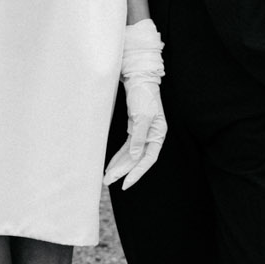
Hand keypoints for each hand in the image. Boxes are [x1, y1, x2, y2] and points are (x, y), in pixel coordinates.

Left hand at [103, 75, 166, 190]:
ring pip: (130, 155)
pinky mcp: (134, 129)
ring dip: (119, 166)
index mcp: (158, 135)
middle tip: (108, 182)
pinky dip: (118, 156)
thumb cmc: (144, 96)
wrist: (139, 80)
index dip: (137, 173)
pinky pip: (126, 148)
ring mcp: (143, 134)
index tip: (125, 183)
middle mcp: (152, 136)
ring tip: (106, 177)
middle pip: (137, 159)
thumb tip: (135, 156)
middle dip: (123, 171)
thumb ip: (139, 137)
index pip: (148, 159)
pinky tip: (110, 164)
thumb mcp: (142, 117)